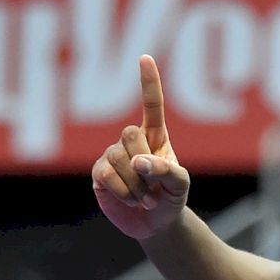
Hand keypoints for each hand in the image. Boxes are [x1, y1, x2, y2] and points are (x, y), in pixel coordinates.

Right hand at [92, 55, 190, 239]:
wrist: (156, 222)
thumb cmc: (171, 196)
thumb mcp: (180, 184)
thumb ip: (166, 170)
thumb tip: (139, 161)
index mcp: (156, 136)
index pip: (151, 105)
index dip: (148, 82)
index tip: (144, 57)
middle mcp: (131, 140)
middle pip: (130, 134)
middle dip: (144, 163)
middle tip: (155, 185)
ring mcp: (112, 155)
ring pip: (118, 158)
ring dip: (137, 184)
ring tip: (145, 196)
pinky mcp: (99, 173)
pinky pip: (107, 176)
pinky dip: (125, 192)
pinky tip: (133, 200)